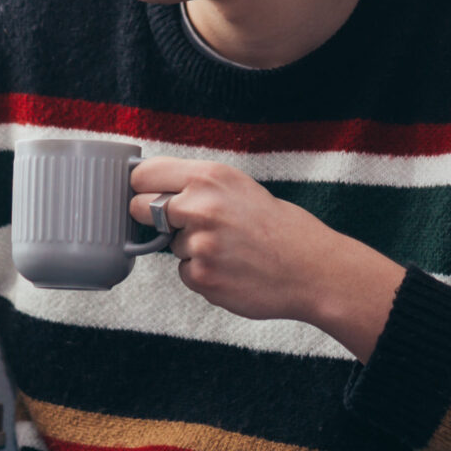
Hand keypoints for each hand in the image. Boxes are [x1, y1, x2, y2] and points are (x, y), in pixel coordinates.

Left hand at [130, 159, 403, 358]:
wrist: (312, 269)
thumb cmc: (278, 227)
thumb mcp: (239, 188)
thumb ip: (198, 186)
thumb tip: (153, 188)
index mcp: (210, 176)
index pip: (143, 174)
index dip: (143, 186)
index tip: (148, 194)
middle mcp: (200, 206)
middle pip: (139, 207)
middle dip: (154, 217)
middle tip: (184, 224)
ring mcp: (199, 244)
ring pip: (169, 245)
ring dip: (191, 250)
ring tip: (230, 251)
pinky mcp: (201, 276)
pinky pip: (185, 273)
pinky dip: (204, 274)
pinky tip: (232, 270)